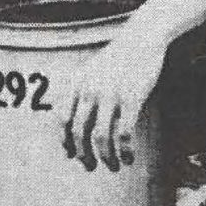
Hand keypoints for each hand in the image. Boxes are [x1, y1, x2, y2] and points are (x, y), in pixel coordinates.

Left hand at [61, 27, 167, 171]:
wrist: (142, 39)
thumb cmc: (117, 59)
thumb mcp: (90, 70)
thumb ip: (80, 92)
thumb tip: (71, 126)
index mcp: (77, 83)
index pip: (62, 119)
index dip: (65, 141)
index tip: (71, 154)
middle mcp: (90, 89)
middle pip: (79, 132)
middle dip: (83, 155)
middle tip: (90, 166)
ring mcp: (110, 94)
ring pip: (100, 137)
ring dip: (106, 157)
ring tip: (113, 165)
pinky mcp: (131, 98)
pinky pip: (123, 133)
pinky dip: (124, 151)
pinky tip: (129, 157)